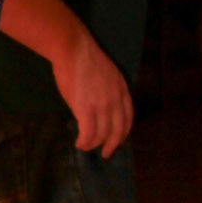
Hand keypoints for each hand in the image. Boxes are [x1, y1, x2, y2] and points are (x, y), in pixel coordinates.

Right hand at [52, 24, 132, 156]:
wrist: (73, 49)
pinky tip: (78, 143)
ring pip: (102, 134)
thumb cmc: (84, 58)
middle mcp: (116, 100)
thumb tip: (100, 106)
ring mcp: (102, 106)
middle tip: (105, 153)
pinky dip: (84, 142)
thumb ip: (108, 91)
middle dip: (112, 145)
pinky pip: (88, 134)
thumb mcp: (107, 74)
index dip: (123, 132)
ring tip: (84, 146)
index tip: (116, 140)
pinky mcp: (86, 110)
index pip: (128, 118)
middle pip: (118, 131)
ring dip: (93, 144)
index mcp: (122, 91)